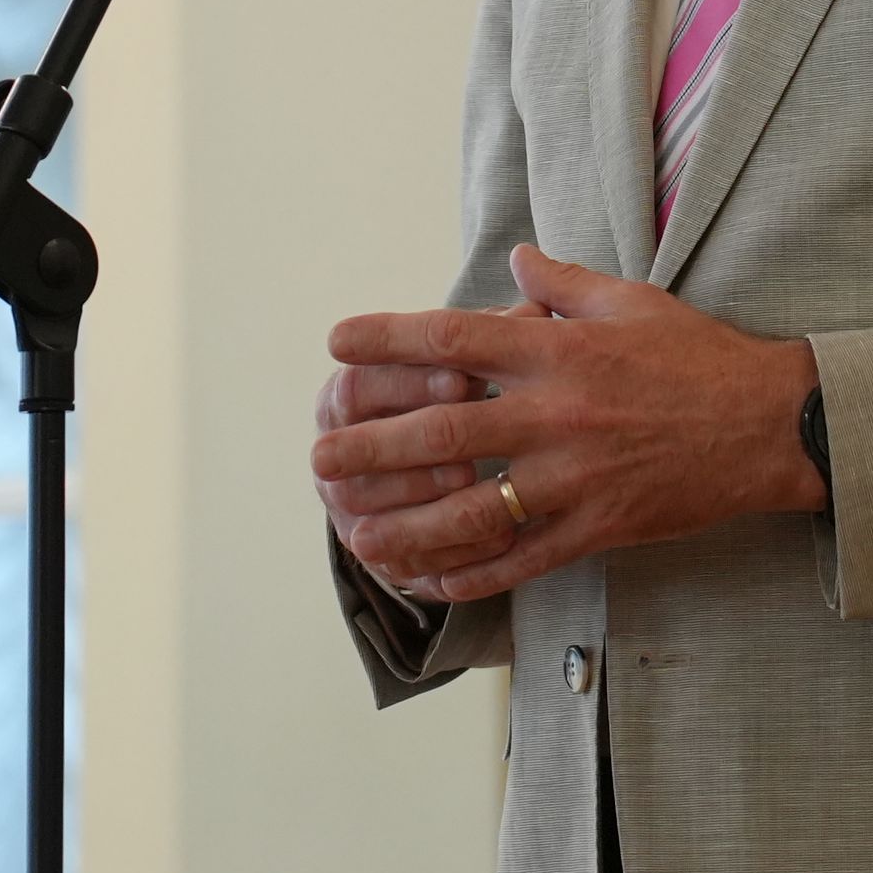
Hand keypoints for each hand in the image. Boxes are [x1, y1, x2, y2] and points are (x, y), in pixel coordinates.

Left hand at [309, 245, 823, 604]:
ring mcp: (574, 480)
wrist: (772, 425)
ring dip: (403, 527)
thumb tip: (517, 259)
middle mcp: (556, 415)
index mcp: (560, 352)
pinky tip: (428, 582)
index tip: (338, 342)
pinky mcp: (597, 529)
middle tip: (319, 456)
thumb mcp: (635, 300)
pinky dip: (467, 576)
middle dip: (369, 448)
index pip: (454, 341)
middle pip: (442, 436)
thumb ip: (566, 284)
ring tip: (355, 534)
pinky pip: (518, 561)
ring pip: (468, 512)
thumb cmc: (702, 357)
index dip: (388, 340)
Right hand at [313, 341, 511, 602]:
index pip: (357, 385)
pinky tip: (500, 537)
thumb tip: (536, 308)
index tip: (464, 377)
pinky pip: (408, 564)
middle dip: (414, 442)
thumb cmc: (471, 389)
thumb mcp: (485, 357)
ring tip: (475, 483)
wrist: (456, 461)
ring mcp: (353, 511)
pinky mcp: (388, 558)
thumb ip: (500, 334)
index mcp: (348, 394)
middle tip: (470, 438)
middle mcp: (336, 452)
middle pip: (355, 448)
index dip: (406, 380)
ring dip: (422, 495)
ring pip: (370, 510)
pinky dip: (451, 551)